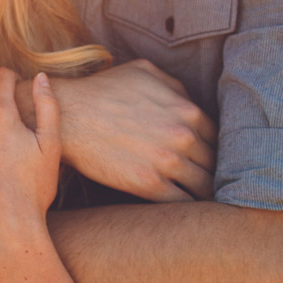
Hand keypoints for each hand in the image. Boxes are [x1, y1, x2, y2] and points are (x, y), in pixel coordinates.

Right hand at [54, 59, 216, 201]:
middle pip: (213, 165)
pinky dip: (183, 208)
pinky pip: (180, 203)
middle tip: (199, 182)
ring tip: (192, 200)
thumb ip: (175, 88)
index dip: (209, 151)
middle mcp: (183, 137)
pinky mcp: (148, 185)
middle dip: (208, 174)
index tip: (201, 160)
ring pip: (201, 187)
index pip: (215, 139)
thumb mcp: (144, 72)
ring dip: (200, 195)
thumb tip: (188, 104)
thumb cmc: (101, 90)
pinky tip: (177, 210)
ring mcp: (167, 162)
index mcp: (188, 111)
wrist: (67, 114)